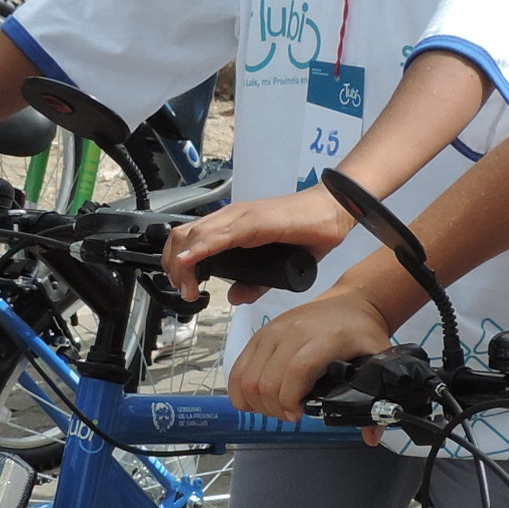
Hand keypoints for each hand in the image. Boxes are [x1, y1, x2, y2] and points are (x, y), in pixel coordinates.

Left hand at [162, 183, 350, 305]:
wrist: (334, 210)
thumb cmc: (309, 232)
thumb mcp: (276, 268)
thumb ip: (255, 283)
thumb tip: (234, 298)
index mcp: (231, 225)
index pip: (189, 239)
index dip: (177, 263)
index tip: (183, 289)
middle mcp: (231, 217)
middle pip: (183, 236)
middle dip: (173, 267)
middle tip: (183, 292)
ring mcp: (241, 216)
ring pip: (195, 235)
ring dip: (182, 264)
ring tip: (187, 288)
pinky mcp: (255, 220)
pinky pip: (220, 234)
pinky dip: (199, 249)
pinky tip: (190, 263)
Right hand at [226, 284, 396, 420]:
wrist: (350, 302)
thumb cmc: (362, 332)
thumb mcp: (378, 359)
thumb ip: (376, 397)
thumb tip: (371, 436)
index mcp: (327, 338)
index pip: (296, 371)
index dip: (290, 400)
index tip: (298, 415)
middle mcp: (295, 331)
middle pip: (267, 380)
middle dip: (274, 409)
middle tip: (290, 415)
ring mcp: (274, 331)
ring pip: (248, 377)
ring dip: (257, 403)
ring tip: (276, 408)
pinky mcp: (261, 333)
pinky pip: (239, 367)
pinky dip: (240, 390)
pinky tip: (254, 400)